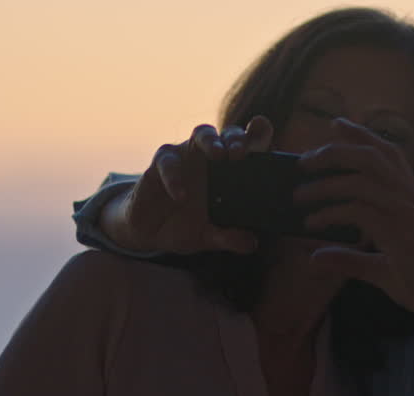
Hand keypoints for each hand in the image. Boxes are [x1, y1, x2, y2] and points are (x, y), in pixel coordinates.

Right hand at [119, 117, 273, 253]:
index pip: (249, 149)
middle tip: (241, 153)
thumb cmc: (184, 226)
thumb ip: (227, 237)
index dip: (259, 137)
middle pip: (228, 135)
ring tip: (218, 154)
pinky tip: (180, 196)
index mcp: (229, 172)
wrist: (149, 232)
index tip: (265, 133)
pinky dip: (175, 177)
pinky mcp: (161, 162)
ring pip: (201, 134)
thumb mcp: (207, 236)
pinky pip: (168, 161)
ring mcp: (187, 156)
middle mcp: (211, 158)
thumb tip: (251, 243)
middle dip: (237, 139)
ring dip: (211, 141)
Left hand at [294, 119, 413, 327]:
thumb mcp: (381, 270)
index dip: (361, 135)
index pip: (387, 154)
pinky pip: (360, 210)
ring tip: (301, 195)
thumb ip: (350, 260)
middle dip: (335, 151)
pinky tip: (314, 223)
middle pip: (372, 156)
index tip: (336, 124)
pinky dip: (332, 213)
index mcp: (412, 199)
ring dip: (326, 183)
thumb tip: (315, 258)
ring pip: (363, 179)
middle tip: (304, 161)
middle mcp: (411, 198)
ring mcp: (408, 213)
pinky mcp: (402, 231)